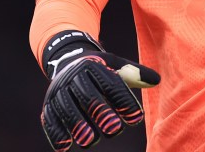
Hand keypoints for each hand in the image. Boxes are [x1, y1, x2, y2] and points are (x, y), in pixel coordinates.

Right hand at [40, 30, 159, 150]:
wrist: (67, 62)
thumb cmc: (100, 69)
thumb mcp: (117, 66)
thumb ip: (135, 74)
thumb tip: (156, 80)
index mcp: (94, 65)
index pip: (110, 83)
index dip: (123, 100)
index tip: (135, 118)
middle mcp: (74, 76)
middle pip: (87, 95)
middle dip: (100, 113)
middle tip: (114, 130)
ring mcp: (58, 90)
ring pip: (66, 108)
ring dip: (77, 125)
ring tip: (90, 141)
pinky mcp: (48, 104)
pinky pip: (49, 118)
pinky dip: (56, 133)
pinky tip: (65, 147)